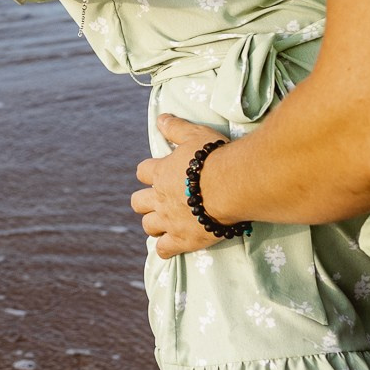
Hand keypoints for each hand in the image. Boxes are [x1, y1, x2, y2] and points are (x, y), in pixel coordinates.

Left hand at [131, 114, 232, 258]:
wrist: (231, 185)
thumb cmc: (215, 157)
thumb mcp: (195, 134)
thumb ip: (176, 127)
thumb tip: (160, 118)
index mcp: (161, 173)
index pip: (142, 171)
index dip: (149, 172)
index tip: (159, 172)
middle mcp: (160, 198)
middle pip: (138, 202)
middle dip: (145, 201)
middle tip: (160, 201)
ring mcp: (170, 221)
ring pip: (149, 226)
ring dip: (154, 224)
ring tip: (166, 223)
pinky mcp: (183, 240)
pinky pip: (164, 250)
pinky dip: (165, 249)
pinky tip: (170, 247)